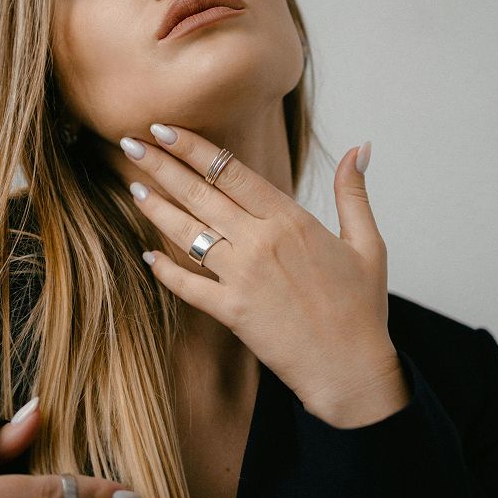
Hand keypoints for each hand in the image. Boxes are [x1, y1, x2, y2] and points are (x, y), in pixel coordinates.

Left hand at [120, 124, 402, 414]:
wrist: (351, 370)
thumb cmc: (361, 307)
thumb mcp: (367, 244)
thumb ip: (354, 193)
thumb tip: (360, 147)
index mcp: (290, 219)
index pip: (230, 170)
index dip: (192, 147)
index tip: (164, 128)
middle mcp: (259, 242)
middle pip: (199, 193)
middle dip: (160, 165)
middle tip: (129, 142)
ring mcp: (241, 277)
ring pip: (186, 233)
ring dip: (155, 208)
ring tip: (132, 187)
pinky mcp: (230, 310)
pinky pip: (187, 285)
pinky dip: (165, 270)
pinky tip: (148, 255)